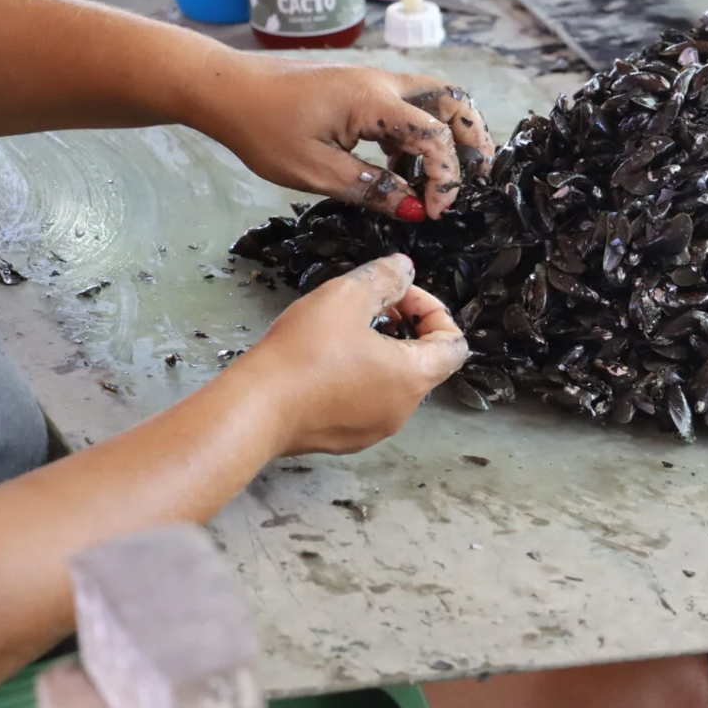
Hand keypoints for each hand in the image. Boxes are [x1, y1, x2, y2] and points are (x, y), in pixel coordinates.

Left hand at [196, 51, 495, 221]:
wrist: (227, 90)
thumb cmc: (262, 128)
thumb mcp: (314, 172)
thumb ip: (370, 190)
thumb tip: (413, 208)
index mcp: (374, 102)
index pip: (435, 137)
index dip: (445, 178)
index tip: (434, 211)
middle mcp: (384, 83)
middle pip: (453, 100)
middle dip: (474, 138)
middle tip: (481, 176)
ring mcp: (375, 82)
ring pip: (435, 100)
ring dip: (449, 136)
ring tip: (445, 178)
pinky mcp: (364, 89)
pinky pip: (409, 107)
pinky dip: (419, 135)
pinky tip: (403, 168)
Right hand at [233, 254, 469, 455]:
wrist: (253, 410)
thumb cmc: (305, 351)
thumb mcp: (345, 297)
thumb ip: (384, 278)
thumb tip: (405, 268)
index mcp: (415, 377)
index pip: (454, 343)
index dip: (432, 310)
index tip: (397, 294)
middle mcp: (404, 409)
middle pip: (425, 361)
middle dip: (405, 327)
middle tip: (368, 306)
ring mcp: (375, 429)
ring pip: (394, 383)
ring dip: (381, 351)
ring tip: (343, 331)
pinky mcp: (347, 440)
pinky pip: (367, 402)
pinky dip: (360, 378)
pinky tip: (324, 363)